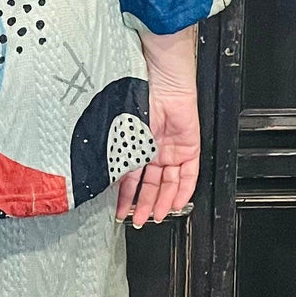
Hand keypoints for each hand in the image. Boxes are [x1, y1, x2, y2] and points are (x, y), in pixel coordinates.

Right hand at [116, 84, 199, 225]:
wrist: (158, 77)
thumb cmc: (134, 93)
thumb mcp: (120, 132)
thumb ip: (117, 157)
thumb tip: (106, 180)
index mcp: (135, 144)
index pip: (132, 177)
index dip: (127, 197)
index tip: (121, 212)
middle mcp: (153, 148)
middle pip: (152, 183)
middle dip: (145, 204)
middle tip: (139, 220)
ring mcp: (171, 148)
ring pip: (169, 182)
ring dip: (162, 201)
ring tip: (154, 217)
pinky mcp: (189, 146)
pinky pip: (189, 174)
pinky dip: (183, 190)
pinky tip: (175, 203)